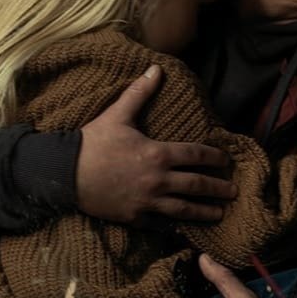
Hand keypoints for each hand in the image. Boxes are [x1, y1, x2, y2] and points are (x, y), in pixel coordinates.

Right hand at [77, 65, 235, 225]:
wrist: (62, 175)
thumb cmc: (92, 143)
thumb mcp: (117, 115)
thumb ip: (139, 93)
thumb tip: (156, 69)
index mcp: (158, 154)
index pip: (196, 155)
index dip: (215, 157)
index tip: (226, 160)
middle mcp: (158, 180)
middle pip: (197, 185)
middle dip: (218, 188)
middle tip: (234, 191)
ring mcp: (147, 202)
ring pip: (184, 209)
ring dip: (205, 211)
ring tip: (220, 214)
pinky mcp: (135, 218)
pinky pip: (162, 225)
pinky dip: (177, 227)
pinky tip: (188, 228)